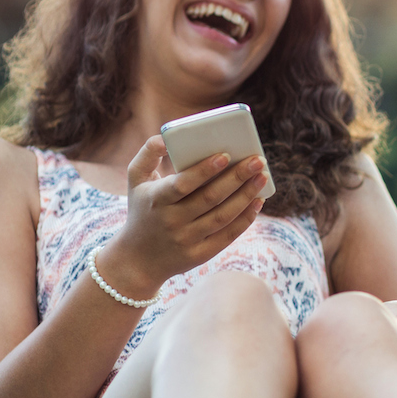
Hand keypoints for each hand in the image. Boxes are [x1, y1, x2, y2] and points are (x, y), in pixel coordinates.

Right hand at [102, 136, 266, 292]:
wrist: (137, 259)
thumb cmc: (142, 209)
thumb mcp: (135, 180)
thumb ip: (148, 153)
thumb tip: (165, 138)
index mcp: (156, 200)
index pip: (182, 185)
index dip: (204, 170)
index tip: (226, 155)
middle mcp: (171, 221)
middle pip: (209, 198)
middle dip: (236, 178)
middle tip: (258, 161)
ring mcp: (186, 240)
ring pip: (222, 216)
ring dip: (246, 196)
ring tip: (262, 177)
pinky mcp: (200, 255)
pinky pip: (227, 235)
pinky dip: (245, 218)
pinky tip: (258, 201)